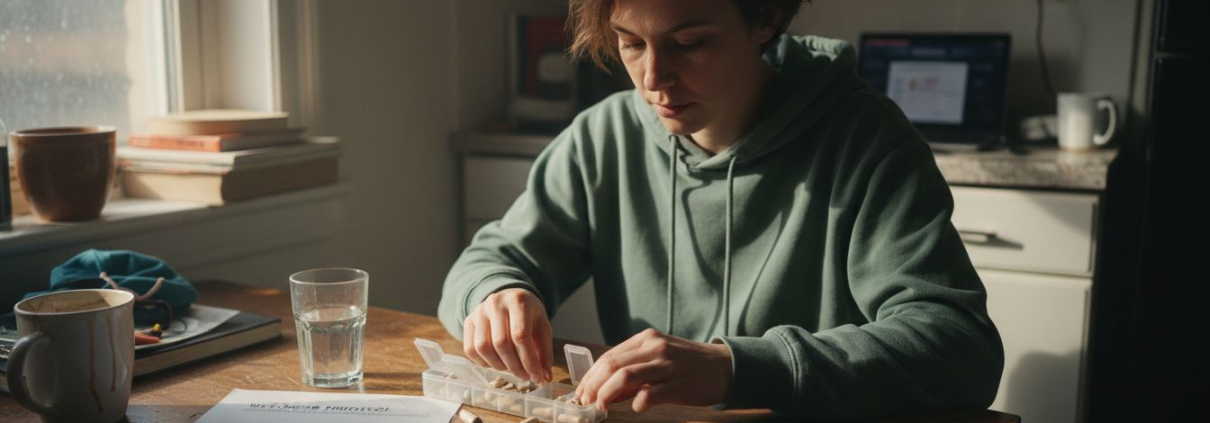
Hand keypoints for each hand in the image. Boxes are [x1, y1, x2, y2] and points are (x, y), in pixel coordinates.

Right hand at [463, 288, 552, 383]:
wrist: (509, 298)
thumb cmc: (528, 315)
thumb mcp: (542, 327)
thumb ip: (545, 352)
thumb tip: (545, 378)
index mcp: (518, 301)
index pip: (520, 335)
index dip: (528, 360)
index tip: (536, 376)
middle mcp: (495, 303)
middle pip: (501, 343)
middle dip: (515, 366)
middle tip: (525, 376)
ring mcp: (479, 311)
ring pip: (483, 347)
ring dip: (498, 366)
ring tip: (511, 368)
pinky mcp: (468, 321)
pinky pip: (470, 349)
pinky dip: (483, 363)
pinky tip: (496, 363)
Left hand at [574, 329, 732, 412]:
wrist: (725, 367)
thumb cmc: (688, 364)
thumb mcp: (659, 358)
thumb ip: (633, 371)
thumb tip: (604, 391)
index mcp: (647, 339)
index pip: (609, 356)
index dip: (591, 376)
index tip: (581, 392)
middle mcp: (655, 348)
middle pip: (612, 365)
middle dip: (593, 385)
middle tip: (585, 402)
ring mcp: (668, 365)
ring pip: (626, 376)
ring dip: (607, 393)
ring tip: (601, 406)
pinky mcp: (679, 384)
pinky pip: (651, 394)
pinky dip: (638, 403)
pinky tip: (635, 408)